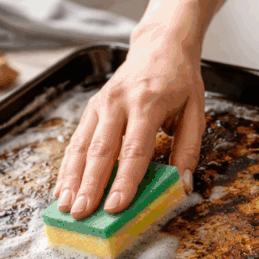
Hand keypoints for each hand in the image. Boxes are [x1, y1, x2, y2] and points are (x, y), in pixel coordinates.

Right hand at [53, 34, 204, 218]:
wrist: (161, 45)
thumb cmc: (179, 80)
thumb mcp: (196, 111)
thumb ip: (189, 149)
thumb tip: (182, 184)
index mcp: (148, 103)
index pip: (134, 149)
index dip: (124, 181)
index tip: (116, 207)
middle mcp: (119, 102)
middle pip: (101, 151)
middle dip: (89, 186)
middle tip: (82, 214)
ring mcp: (101, 104)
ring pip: (82, 146)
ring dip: (71, 179)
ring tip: (65, 206)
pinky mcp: (91, 107)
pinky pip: (76, 140)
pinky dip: (67, 167)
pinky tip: (62, 188)